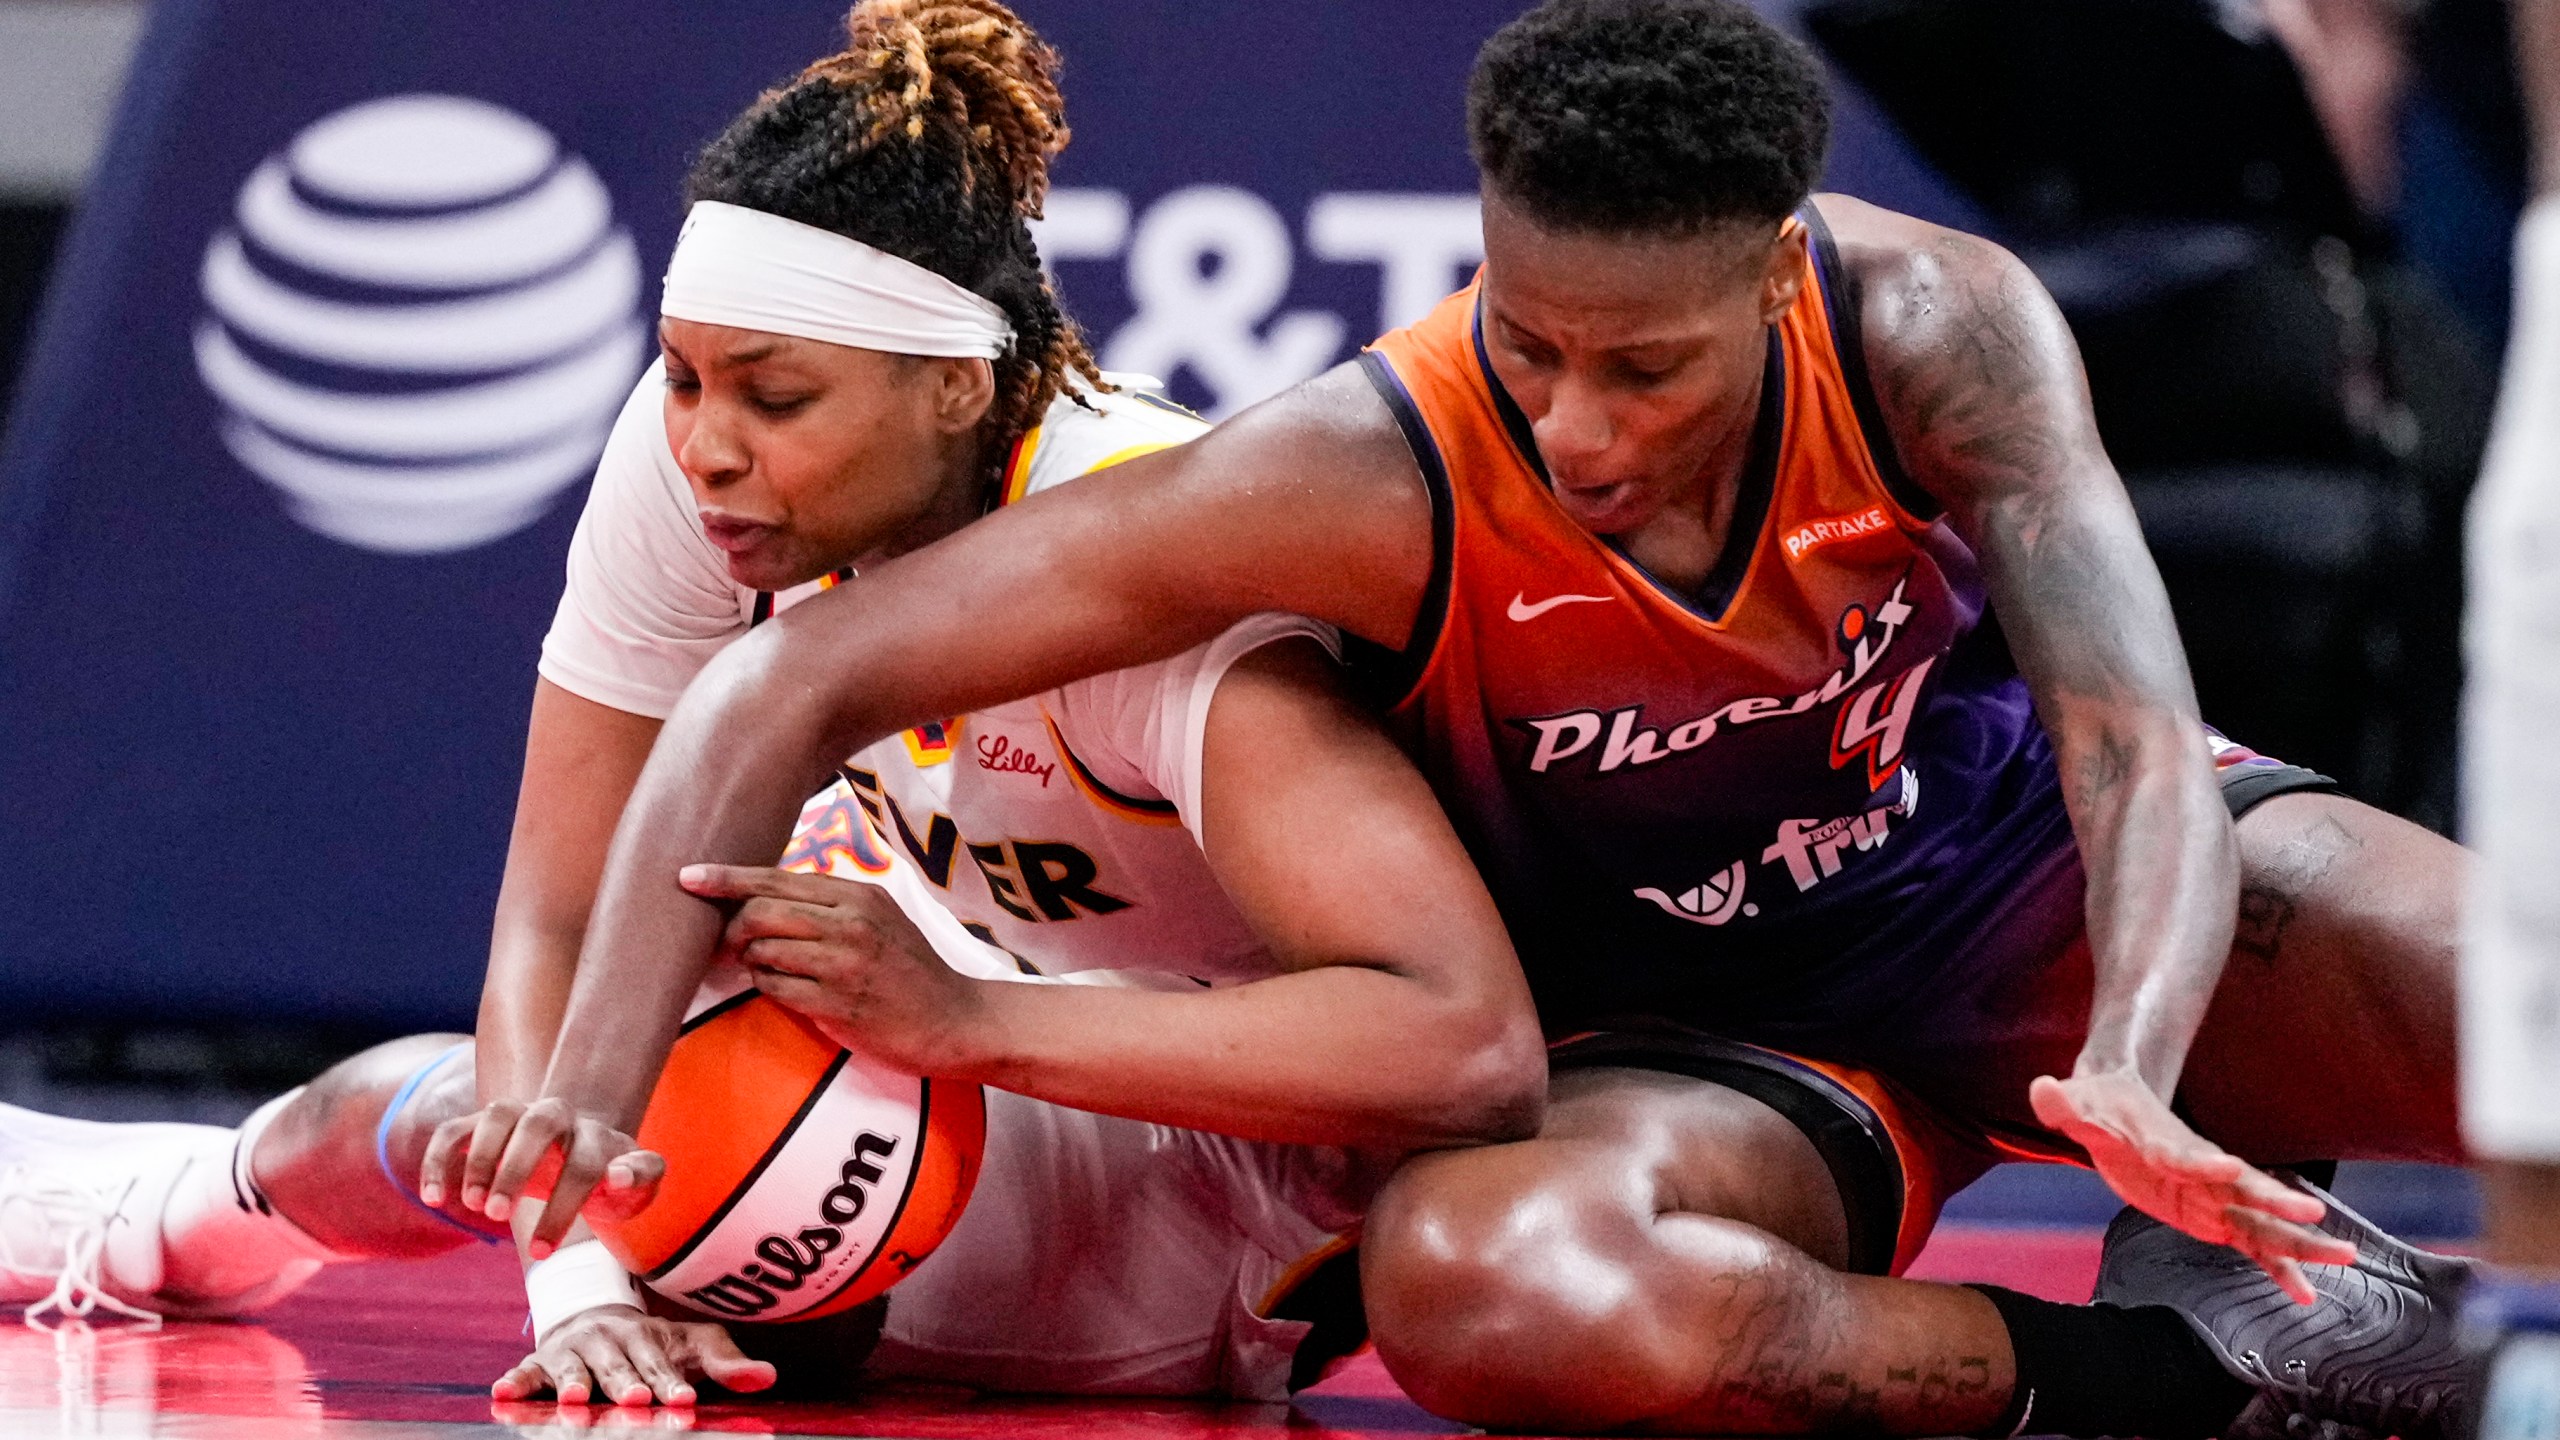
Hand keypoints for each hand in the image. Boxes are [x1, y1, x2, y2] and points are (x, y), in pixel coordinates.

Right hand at [418, 1098, 663, 1258]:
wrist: (584, 1143)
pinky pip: (455, 1130)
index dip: (563, 1208)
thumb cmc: (611, 1176)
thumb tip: (620, 1175)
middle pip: (538, 1123)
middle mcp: (559, 1115)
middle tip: (498, 1215)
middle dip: (516, 1167)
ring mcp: (521, 1114)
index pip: (584, 1165)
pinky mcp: (485, 1124)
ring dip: (480, 1157)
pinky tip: (432, 1198)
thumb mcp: (637, 1183)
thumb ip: (642, 1176)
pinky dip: (439, 1158)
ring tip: (471, 1205)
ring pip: (496, 1115)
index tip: (542, 1252)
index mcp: (598, 1135)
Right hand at [491, 1303, 775, 1406]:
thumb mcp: (691, 1345)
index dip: (671, 1382)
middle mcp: (608, 1339)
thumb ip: (726, 1363)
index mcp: (647, 1336)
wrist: (595, 1311)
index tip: (683, 1399)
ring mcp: (573, 1349)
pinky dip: (515, 1382)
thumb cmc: (651, 1341)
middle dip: (627, 1382)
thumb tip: (769, 1377)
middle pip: (619, 1366)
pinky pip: (526, 1371)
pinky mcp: (541, 1361)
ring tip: (578, 1399)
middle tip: (636, 1398)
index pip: (662, 1364)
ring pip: (573, 1367)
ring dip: (574, 1382)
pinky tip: (504, 1393)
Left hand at [680, 864, 993, 1073]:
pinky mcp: (838, 1004)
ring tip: (766, 969)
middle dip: (730, 928)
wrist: (954, 1020)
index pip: (777, 878)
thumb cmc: (911, 970)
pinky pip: (776, 988)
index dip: (726, 877)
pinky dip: (769, 987)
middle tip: (724, 947)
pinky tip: (786, 990)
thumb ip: (831, 905)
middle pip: (761, 911)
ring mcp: (844, 963)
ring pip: (763, 950)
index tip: (688, 877)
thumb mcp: (880, 920)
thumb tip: (766, 897)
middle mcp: (851, 922)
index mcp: (858, 895)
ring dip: (751, 962)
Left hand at [2031, 1070, 2356, 1303]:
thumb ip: (2060, 1105)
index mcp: (2166, 1144)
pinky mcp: (2215, 1217)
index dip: (2204, 1163)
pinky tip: (2306, 1296)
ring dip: (2299, 1241)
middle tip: (2314, 1216)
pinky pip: (2253, 1246)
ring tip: (2344, 1258)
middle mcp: (2202, 1171)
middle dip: (2276, 1202)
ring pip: (2262, 1222)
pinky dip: (2278, 1269)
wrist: (2119, 1106)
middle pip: (2243, 1188)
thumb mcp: (2074, 1107)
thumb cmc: (2096, 1108)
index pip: (2186, 1155)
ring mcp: (2214, 1197)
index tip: (2230, 1167)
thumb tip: (2041, 1089)